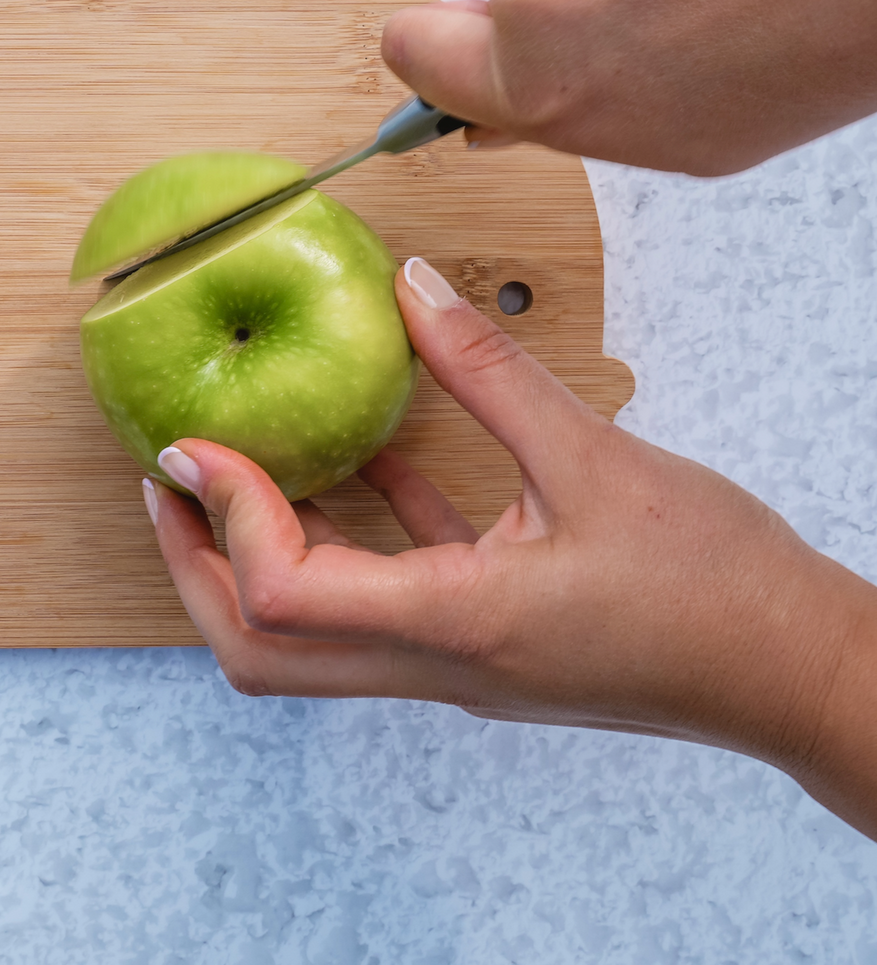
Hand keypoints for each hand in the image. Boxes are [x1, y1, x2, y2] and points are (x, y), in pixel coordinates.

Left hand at [147, 257, 876, 838]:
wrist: (793, 674)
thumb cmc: (717, 588)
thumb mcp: (597, 459)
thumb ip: (490, 371)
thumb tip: (411, 290)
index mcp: (457, 623)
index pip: (287, 595)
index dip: (227, 517)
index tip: (192, 445)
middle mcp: (436, 661)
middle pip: (263, 652)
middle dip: (195, 567)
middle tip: (173, 478)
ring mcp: (453, 662)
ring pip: (307, 638)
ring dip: (254, 556)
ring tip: (231, 469)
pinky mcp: (478, 641)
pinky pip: (379, 599)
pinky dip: (344, 540)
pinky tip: (354, 464)